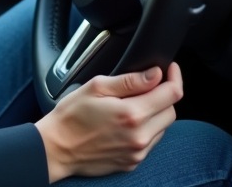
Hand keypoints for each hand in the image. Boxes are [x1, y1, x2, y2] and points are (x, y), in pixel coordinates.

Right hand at [34, 63, 183, 182]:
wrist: (56, 148)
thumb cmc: (71, 116)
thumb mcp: (97, 87)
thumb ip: (130, 80)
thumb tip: (155, 74)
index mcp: (132, 114)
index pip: (172, 94)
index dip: (174, 76)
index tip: (170, 69)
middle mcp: (139, 136)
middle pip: (171, 111)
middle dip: (164, 96)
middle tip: (146, 87)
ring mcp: (137, 152)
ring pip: (162, 128)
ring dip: (155, 114)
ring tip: (131, 106)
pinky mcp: (132, 163)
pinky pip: (150, 143)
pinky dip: (145, 130)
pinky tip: (126, 124)